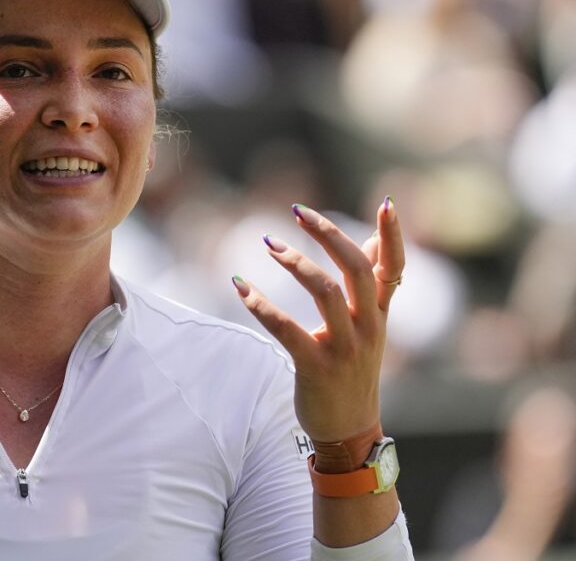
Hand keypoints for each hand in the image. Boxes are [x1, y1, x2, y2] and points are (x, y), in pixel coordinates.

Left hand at [232, 198, 404, 442]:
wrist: (348, 431)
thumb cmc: (353, 372)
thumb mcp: (369, 328)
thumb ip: (371, 286)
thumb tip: (374, 242)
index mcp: (379, 314)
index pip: (394, 268)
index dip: (394, 236)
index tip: (387, 202)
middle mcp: (367, 326)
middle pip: (356, 268)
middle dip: (328, 233)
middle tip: (298, 211)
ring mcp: (344, 348)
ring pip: (325, 291)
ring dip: (295, 262)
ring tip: (270, 243)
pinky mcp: (316, 367)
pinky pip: (286, 328)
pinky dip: (261, 304)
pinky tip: (240, 287)